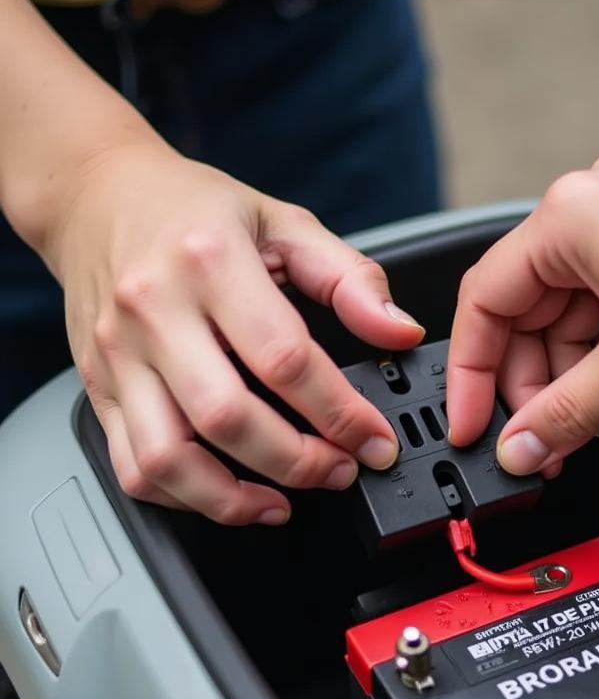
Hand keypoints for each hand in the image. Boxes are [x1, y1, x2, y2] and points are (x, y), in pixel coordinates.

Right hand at [50, 141, 423, 524]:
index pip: (286, 360)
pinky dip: (183, 497)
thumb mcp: (284, 223)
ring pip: (167, 458)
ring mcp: (119, 354)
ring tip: (283, 503)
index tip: (375, 441)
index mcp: (210, 262)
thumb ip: (351, 279)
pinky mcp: (99, 386)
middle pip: (228, 418)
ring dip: (233, 499)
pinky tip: (226, 494)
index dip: (341, 414)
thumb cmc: (192, 210)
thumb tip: (402, 330)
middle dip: (297, 463)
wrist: (96, 195)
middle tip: (339, 470)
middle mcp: (155, 311)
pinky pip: (131, 465)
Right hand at [447, 153, 598, 475]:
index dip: (472, 376)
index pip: (485, 306)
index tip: (473, 425)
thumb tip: (521, 447)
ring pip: (571, 322)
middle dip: (537, 391)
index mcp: (564, 223)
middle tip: (544, 444)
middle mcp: (586, 214)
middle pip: (527, 319)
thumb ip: (567, 414)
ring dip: (581, 385)